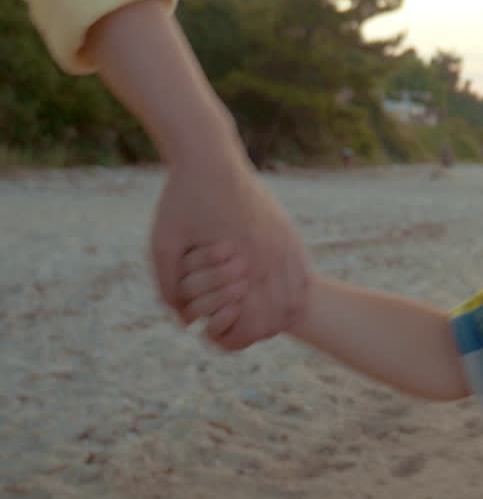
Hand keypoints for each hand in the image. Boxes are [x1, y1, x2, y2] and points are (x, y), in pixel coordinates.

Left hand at [150, 150, 311, 349]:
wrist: (211, 159)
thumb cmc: (183, 201)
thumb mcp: (162, 244)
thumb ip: (169, 286)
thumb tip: (185, 321)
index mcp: (241, 264)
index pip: (254, 324)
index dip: (236, 339)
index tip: (216, 335)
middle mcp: (270, 258)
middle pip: (278, 318)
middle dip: (257, 332)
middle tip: (234, 328)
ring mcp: (284, 245)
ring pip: (296, 300)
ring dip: (279, 316)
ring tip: (256, 316)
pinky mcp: (289, 233)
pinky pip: (304, 276)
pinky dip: (294, 294)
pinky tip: (276, 295)